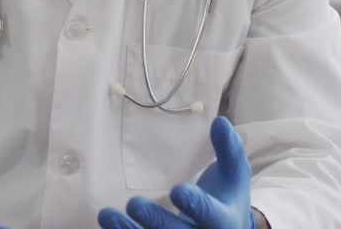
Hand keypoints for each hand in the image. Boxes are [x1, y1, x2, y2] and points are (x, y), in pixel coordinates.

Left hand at [98, 117, 255, 228]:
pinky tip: (107, 221)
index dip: (195, 205)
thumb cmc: (226, 196)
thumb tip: (220, 121)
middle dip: (155, 221)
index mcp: (222, 220)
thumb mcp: (234, 173)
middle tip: (135, 203)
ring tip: (107, 214)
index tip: (178, 190)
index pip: (209, 215)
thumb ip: (229, 149)